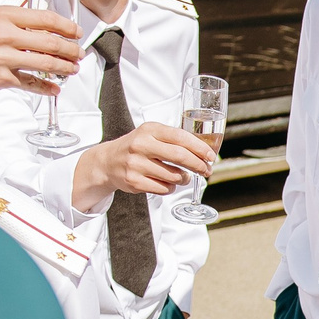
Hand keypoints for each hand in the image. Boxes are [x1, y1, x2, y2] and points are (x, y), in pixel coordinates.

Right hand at [0, 6, 81, 97]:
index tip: (77, 32)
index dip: (67, 26)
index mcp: (3, 15)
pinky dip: (46, 88)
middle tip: (79, 53)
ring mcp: (3, 58)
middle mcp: (5, 34)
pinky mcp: (0, 78)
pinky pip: (30, 83)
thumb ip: (10, 18)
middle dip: (71, 49)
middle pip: (50, 42)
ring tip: (73, 69)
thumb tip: (35, 17)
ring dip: (64, 68)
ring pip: (45, 63)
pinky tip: (55, 88)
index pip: (45, 18)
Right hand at [70, 123, 217, 213]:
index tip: (211, 156)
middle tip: (206, 170)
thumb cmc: (137, 147)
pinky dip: (170, 188)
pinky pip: (163, 188)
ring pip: (173, 176)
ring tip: (183, 177)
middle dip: (198, 165)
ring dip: (184, 179)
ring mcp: (136, 164)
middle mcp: (141, 145)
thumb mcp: (152, 134)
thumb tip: (204, 152)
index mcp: (150, 130)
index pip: (181, 137)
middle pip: (179, 156)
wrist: (108, 161)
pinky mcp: (134, 181)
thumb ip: (174, 139)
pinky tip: (167, 183)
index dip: (200, 148)